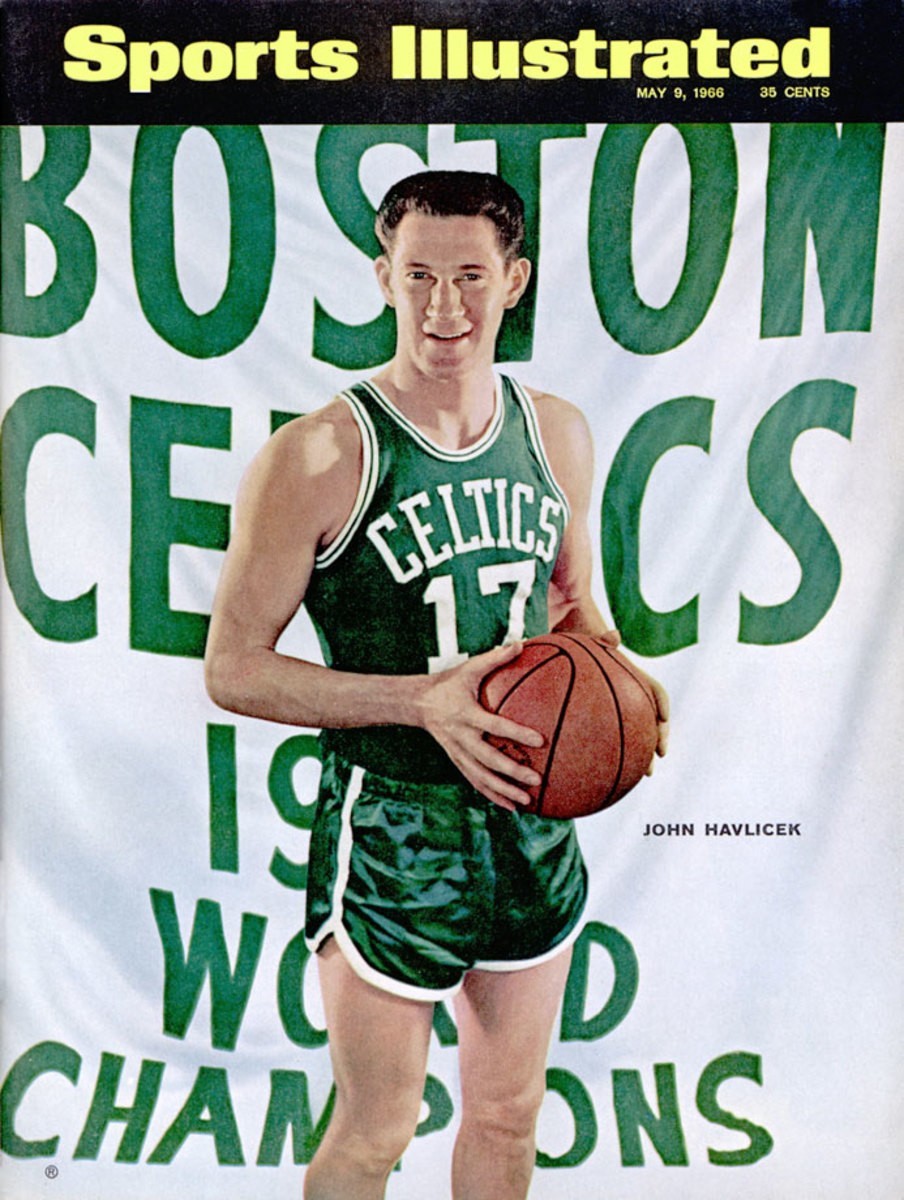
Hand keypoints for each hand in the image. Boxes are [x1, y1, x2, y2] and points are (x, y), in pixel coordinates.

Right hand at [417, 642, 542, 810]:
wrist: (417, 703)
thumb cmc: (449, 682)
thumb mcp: (469, 667)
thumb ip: (495, 658)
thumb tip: (522, 643)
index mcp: (466, 714)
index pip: (494, 726)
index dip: (516, 733)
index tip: (540, 740)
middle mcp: (461, 737)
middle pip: (488, 759)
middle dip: (512, 772)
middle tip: (536, 779)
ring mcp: (457, 752)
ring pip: (480, 777)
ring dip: (503, 791)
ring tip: (527, 802)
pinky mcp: (456, 761)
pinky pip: (475, 781)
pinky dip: (491, 795)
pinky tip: (510, 806)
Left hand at [592, 631, 667, 774]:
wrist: (575, 643)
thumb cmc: (584, 641)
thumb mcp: (592, 640)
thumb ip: (604, 640)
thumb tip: (615, 635)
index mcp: (633, 678)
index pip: (655, 691)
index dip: (662, 704)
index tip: (664, 718)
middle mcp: (632, 695)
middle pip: (651, 719)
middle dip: (658, 738)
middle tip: (659, 756)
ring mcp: (621, 708)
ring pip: (637, 734)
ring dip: (643, 752)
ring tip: (644, 773)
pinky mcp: (603, 718)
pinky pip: (613, 738)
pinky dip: (613, 755)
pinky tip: (606, 773)